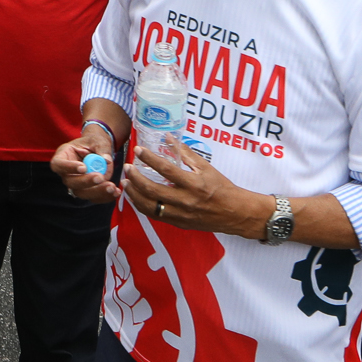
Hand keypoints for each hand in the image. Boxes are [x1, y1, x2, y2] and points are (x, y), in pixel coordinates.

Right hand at [52, 127, 119, 205]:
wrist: (98, 149)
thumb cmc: (94, 142)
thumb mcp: (98, 140)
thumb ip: (102, 149)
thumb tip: (107, 161)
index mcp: (64, 155)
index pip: (58, 164)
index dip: (69, 168)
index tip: (83, 168)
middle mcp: (66, 172)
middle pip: (70, 182)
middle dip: (86, 182)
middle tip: (100, 177)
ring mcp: (76, 183)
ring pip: (81, 193)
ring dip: (97, 192)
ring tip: (112, 187)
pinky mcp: (87, 190)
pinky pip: (93, 197)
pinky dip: (105, 196)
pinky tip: (115, 192)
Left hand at [123, 139, 268, 236]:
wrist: (235, 213)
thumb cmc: (222, 187)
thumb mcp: (206, 167)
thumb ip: (185, 153)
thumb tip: (168, 137)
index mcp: (193, 184)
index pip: (166, 169)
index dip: (149, 158)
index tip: (138, 150)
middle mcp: (185, 201)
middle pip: (152, 190)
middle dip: (135, 178)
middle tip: (127, 167)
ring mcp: (181, 215)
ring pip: (149, 206)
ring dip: (134, 194)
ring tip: (126, 183)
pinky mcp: (179, 224)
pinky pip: (155, 216)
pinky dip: (142, 206)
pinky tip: (136, 197)